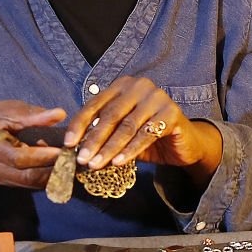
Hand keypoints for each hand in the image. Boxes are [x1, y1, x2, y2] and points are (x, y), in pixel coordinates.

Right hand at [0, 101, 67, 188]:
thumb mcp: (3, 110)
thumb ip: (31, 115)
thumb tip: (60, 114)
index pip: (18, 157)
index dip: (42, 156)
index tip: (64, 150)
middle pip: (25, 176)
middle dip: (53, 171)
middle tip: (74, 161)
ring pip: (29, 184)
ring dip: (53, 177)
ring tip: (72, 165)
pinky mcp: (4, 183)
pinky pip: (28, 184)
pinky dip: (46, 179)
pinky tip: (61, 169)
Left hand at [63, 77, 222, 182]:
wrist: (184, 144)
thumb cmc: (148, 137)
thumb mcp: (121, 134)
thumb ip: (102, 134)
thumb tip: (74, 148)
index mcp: (122, 86)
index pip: (95, 105)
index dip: (79, 125)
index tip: (68, 144)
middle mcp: (139, 86)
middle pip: (110, 116)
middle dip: (93, 140)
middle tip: (82, 159)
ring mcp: (157, 97)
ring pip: (127, 126)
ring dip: (109, 148)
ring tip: (96, 164)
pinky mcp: (172, 113)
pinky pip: (146, 134)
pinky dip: (130, 150)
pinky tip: (119, 162)